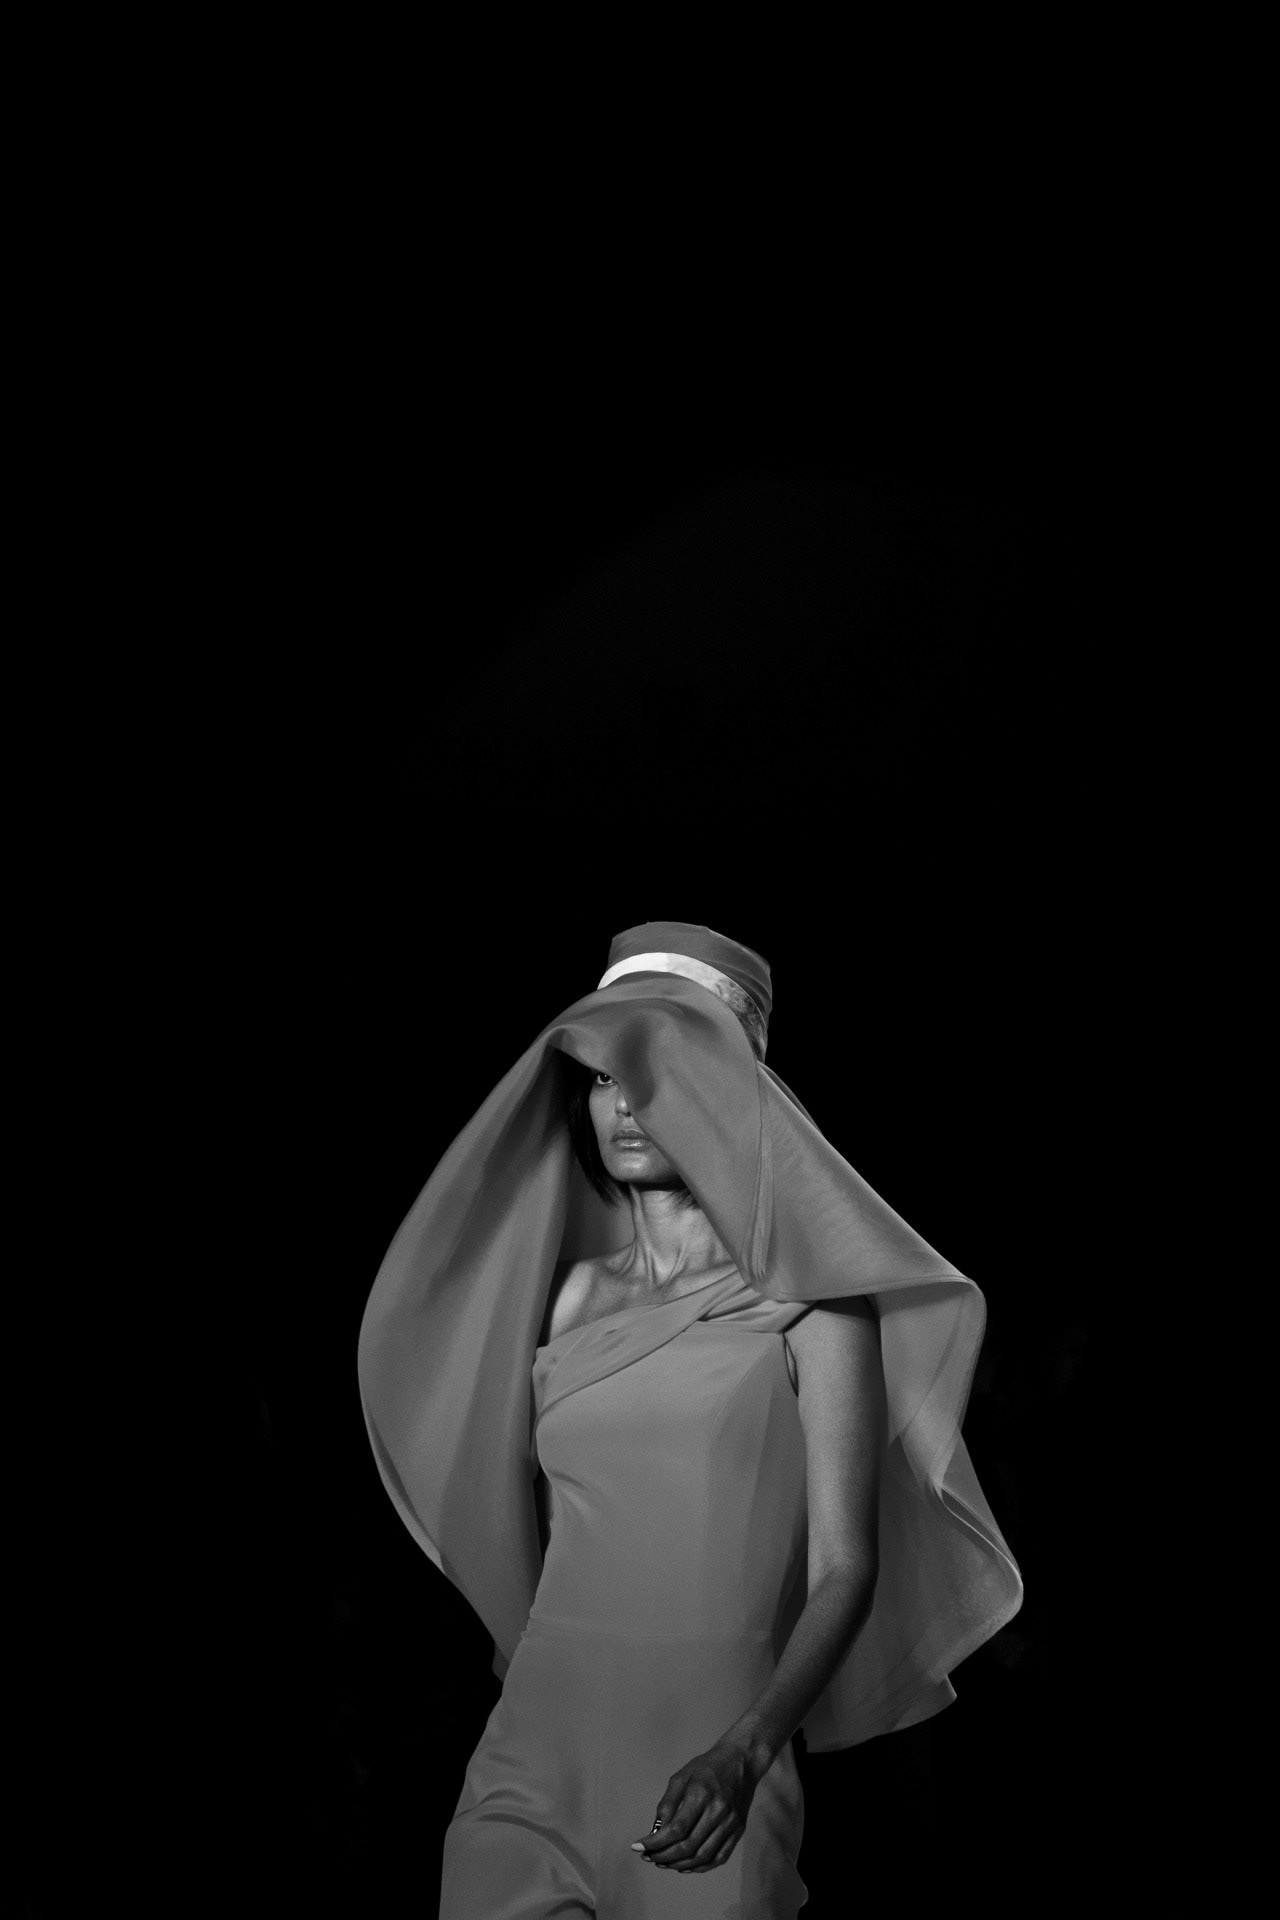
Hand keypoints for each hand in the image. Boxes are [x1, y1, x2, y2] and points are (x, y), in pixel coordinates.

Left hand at [631, 1739, 761, 1873]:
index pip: (676, 1829)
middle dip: (664, 1856)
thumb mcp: (681, 1777)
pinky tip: (685, 1866)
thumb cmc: (706, 1767)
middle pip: (688, 1846)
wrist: (741, 1761)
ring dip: (679, 1865)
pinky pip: (719, 1858)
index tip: (638, 1848)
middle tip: (649, 1858)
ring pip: (702, 1856)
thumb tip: (655, 1833)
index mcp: (701, 1794)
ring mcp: (730, 1824)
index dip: (655, 1843)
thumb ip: (667, 1804)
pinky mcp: (738, 1831)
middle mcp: (717, 1812)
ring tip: (663, 1863)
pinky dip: (700, 1867)